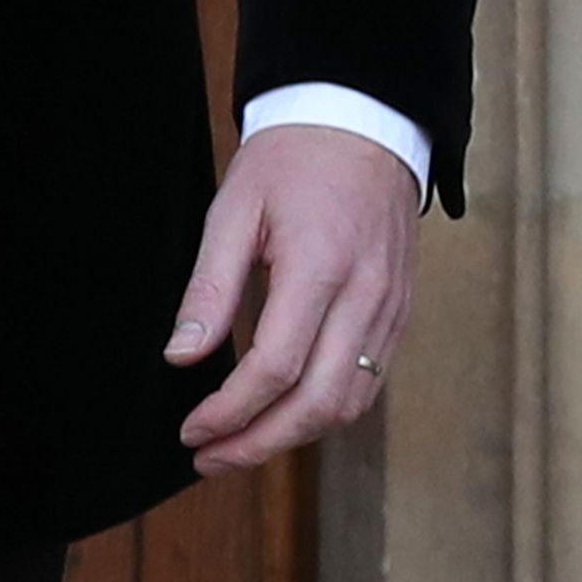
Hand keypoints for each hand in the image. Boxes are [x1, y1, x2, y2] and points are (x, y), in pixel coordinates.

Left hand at [166, 122, 417, 472]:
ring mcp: (390, 308)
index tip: (192, 430)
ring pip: (350, 402)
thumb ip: (209, 286)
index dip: (230, 412)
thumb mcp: (233, 209)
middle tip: (210, 457)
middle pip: (318, 402)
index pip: (276, 368)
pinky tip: (286, 416)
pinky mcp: (400, 313)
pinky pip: (370, 382)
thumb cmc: (293, 161)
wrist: (363, 124)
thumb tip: (181, 356)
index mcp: (320, 267)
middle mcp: (366, 296)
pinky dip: (327, 410)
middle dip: (259, 443)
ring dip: (294, 436)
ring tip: (241, 446)